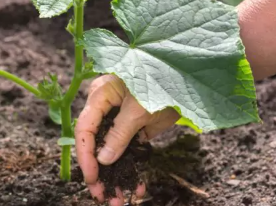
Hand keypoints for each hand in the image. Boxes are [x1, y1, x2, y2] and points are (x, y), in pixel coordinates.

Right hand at [74, 75, 179, 205]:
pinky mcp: (135, 129)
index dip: (85, 155)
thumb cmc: (161, 82)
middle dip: (98, 172)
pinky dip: (132, 169)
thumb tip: (103, 159)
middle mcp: (106, 109)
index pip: (85, 128)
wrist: (190, 81)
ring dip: (115, 176)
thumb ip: (119, 134)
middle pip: (94, 143)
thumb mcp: (139, 109)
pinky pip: (128, 152)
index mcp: (100, 96)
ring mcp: (120, 120)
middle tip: (100, 195)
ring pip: (110, 152)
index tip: (91, 177)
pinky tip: (136, 188)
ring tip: (117, 200)